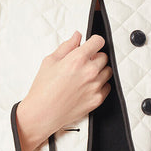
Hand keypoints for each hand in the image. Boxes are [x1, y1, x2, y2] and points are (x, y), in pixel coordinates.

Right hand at [16, 31, 111, 150]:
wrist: (42, 113)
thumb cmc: (43, 89)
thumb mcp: (50, 61)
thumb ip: (67, 46)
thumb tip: (77, 36)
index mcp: (77, 59)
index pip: (98, 42)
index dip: (94, 41)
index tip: (92, 44)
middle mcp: (89, 72)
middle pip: (104, 56)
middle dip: (95, 57)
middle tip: (84, 63)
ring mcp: (95, 86)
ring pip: (107, 71)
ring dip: (100, 70)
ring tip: (85, 75)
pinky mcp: (97, 99)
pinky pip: (107, 86)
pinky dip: (100, 84)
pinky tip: (88, 86)